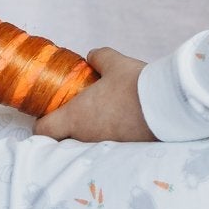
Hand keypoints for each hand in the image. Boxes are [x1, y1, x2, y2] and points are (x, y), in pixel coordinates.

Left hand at [36, 47, 155, 142]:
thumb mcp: (115, 63)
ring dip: (91, 131)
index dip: (43, 122)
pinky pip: (108, 145)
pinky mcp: (122, 151)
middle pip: (64, 140)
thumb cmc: (134, 84)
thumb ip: (99, 57)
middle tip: (80, 111)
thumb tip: (92, 56)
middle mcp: (85, 137)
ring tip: (107, 113)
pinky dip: (111, 135)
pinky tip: (124, 121)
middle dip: (68, 128)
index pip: (43, 131)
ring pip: (87, 143)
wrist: (166, 105)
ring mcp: (103, 147)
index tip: (50, 112)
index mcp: (75, 116)